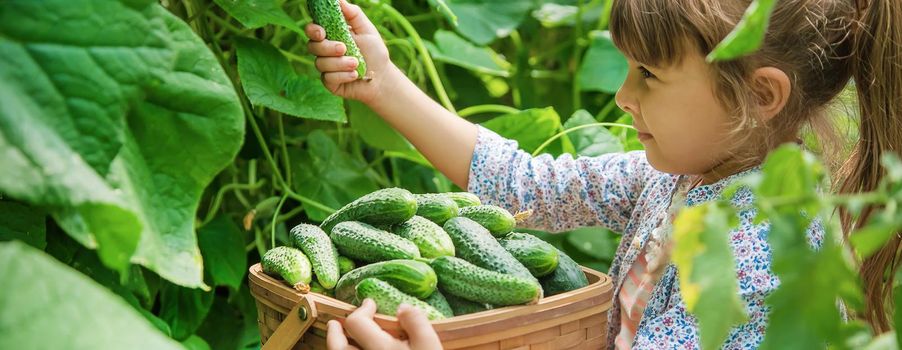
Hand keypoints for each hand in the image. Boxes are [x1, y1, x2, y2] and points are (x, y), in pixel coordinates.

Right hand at [306, 0, 399, 104]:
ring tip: (356, 63)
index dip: (313, 30)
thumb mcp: (367, 30)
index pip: (313, 29)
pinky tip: (354, 75)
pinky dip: (342, 76)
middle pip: (312, 46)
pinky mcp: (329, 82)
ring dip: (340, 63)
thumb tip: (339, 0)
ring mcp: (325, 67)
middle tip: (344, 48)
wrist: (382, 77)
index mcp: (331, 35)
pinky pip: (327, 78)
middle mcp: (324, 51)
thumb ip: (353, 14)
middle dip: (328, 47)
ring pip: (320, 63)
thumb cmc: (374, 52)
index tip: (322, 32)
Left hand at [326, 298, 441, 349]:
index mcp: (380, 348)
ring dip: (335, 346)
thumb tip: (402, 307)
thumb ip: (416, 323)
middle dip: (335, 331)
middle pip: (336, 345)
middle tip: (337, 323)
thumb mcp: (430, 346)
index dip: (362, 310)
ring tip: (338, 339)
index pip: (356, 322)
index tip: (370, 305)